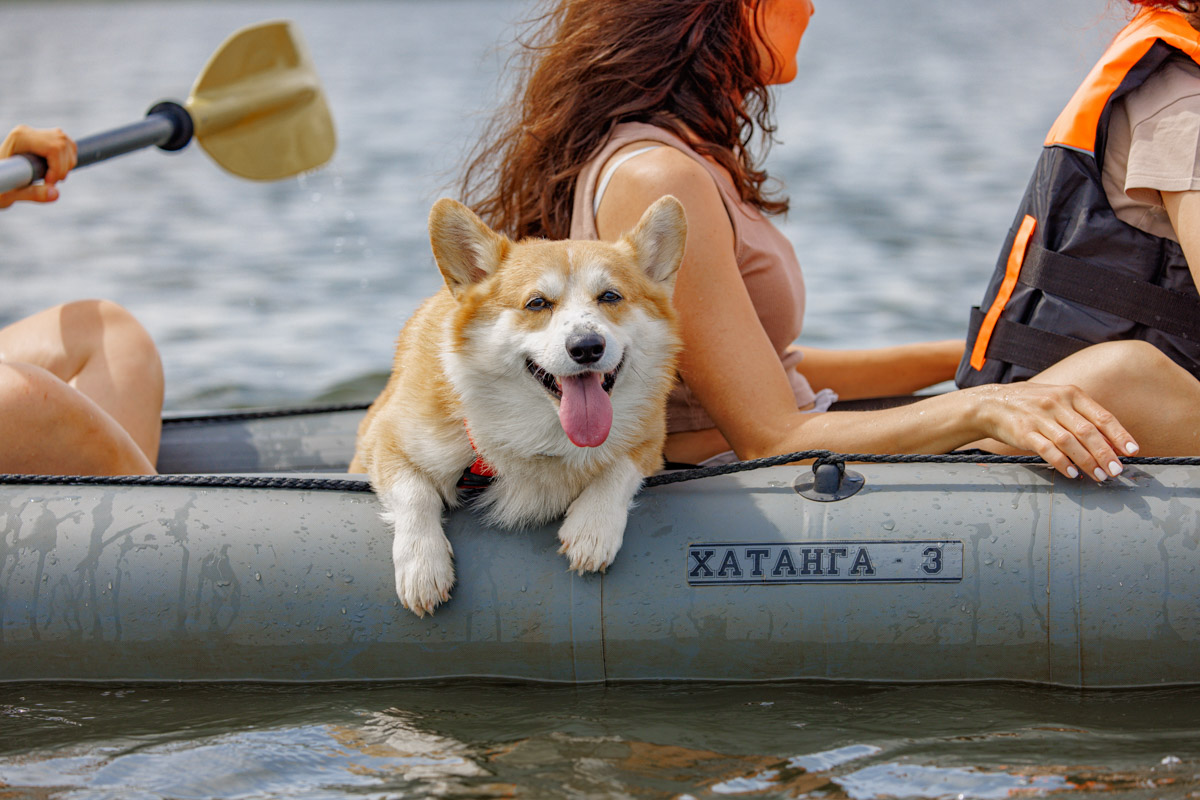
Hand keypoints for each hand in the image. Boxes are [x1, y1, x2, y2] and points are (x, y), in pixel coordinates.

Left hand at [0, 125, 77, 208]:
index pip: (53, 148)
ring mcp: (36, 133)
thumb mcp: (10, 193)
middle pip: (62, 144)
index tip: (48, 183)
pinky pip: (67, 145)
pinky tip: (56, 171)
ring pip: (67, 144)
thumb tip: (56, 194)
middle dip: (63, 167)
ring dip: (67, 164)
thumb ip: (32, 194)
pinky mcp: (44, 138)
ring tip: (52, 178)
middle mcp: (28, 131)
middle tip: (51, 183)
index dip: (58, 168)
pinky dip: (68, 160)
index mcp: (19, 138)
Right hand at [971, 382, 1137, 480]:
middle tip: (1117, 471)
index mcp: (1070, 394)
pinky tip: (1072, 473)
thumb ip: (1081, 415)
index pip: (1102, 416)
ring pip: (1070, 442)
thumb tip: (1110, 440)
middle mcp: (1056, 404)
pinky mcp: (1024, 432)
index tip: (1132, 451)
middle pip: (1088, 432)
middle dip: (1106, 454)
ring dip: (1087, 461)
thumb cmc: (1030, 404)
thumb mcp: (1057, 399)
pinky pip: (1047, 449)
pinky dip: (1061, 462)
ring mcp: (1039, 418)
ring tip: (1099, 476)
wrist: (991, 403)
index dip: (1119, 435)